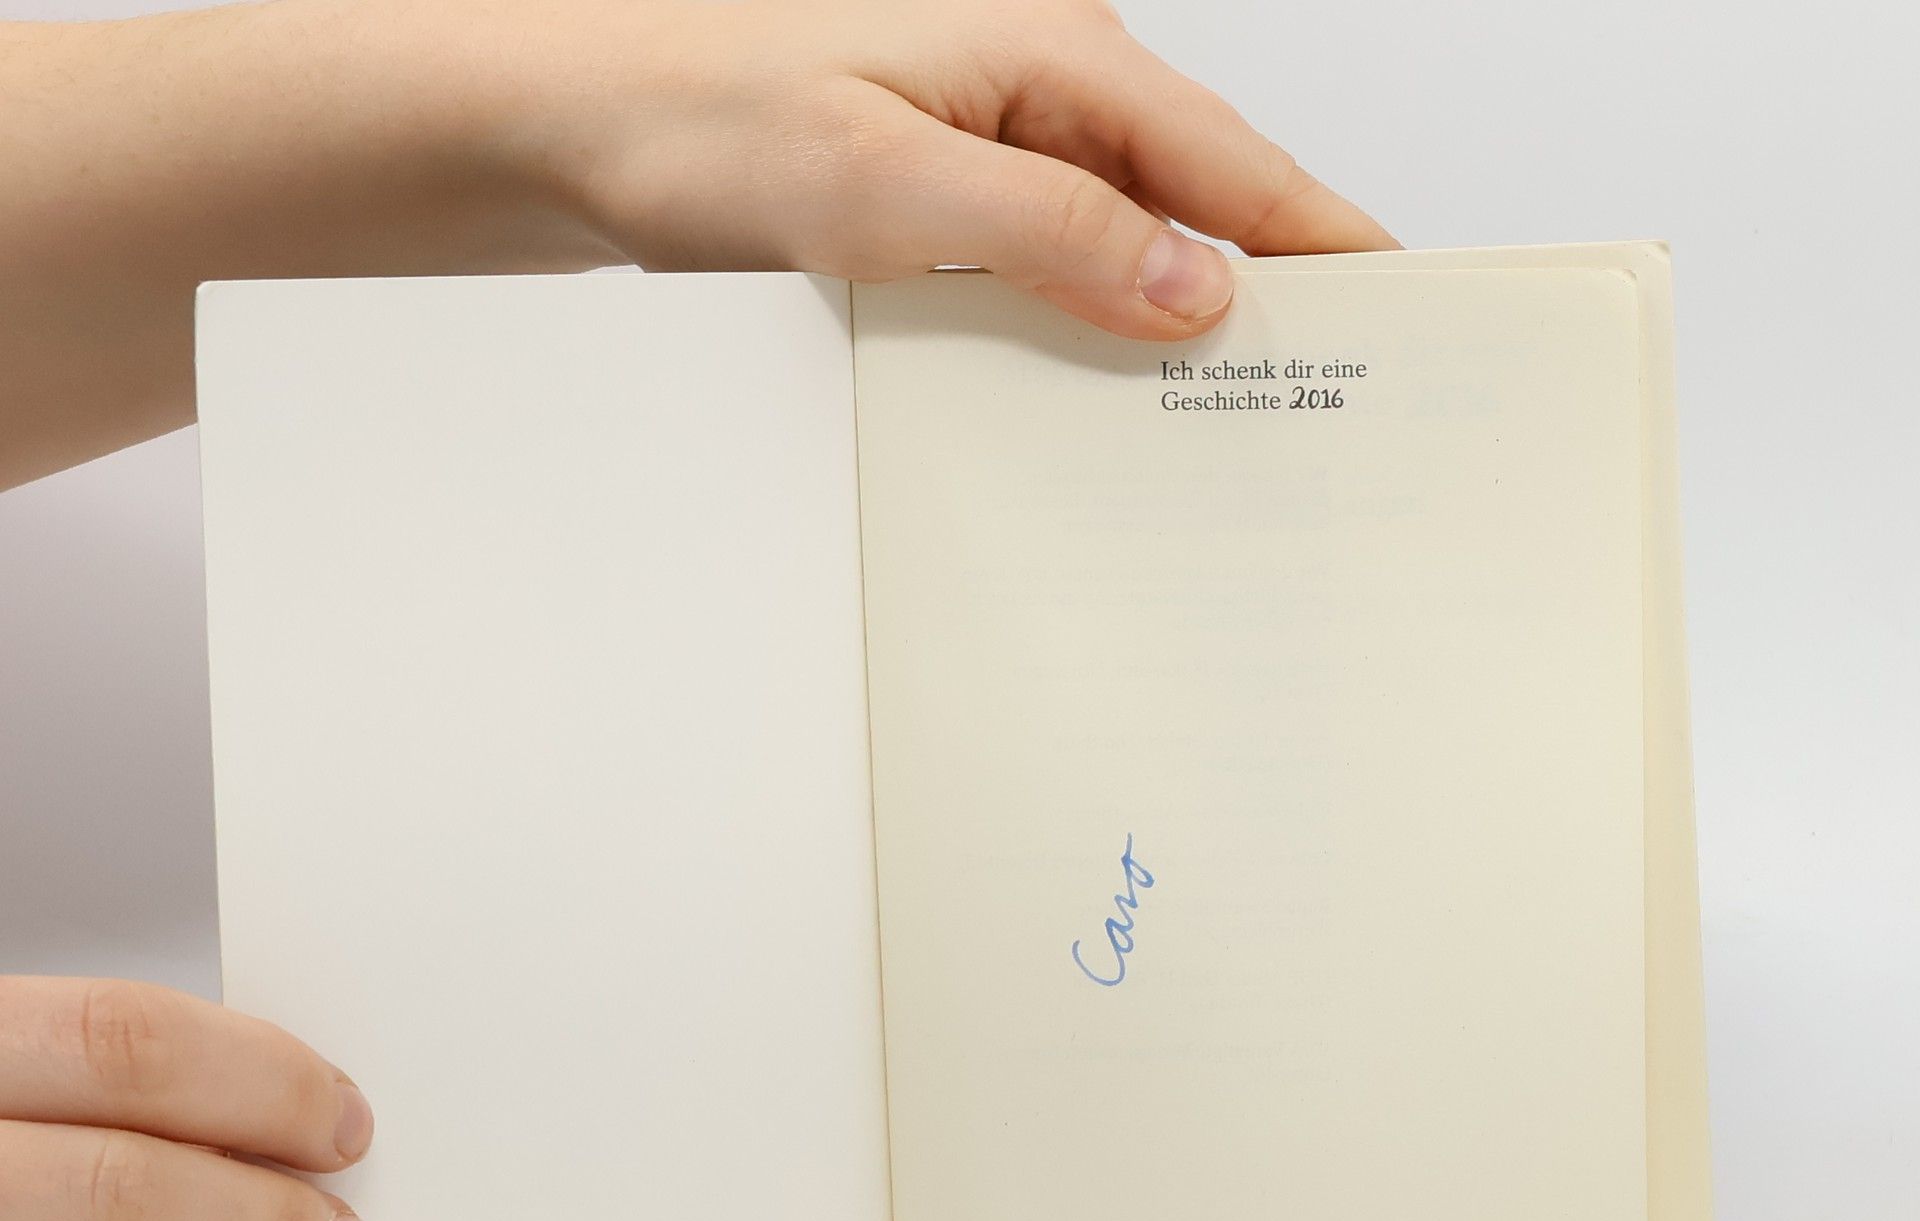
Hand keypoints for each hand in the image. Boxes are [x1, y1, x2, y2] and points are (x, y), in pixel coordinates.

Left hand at [478, 0, 1394, 338]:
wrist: (561, 123)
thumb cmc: (689, 118)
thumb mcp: (881, 185)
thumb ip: (1048, 229)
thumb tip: (1192, 288)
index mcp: (1045, 53)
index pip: (1224, 159)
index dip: (1318, 237)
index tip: (1402, 309)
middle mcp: (1030, 89)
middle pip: (1190, 198)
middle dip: (1263, 292)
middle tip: (1332, 398)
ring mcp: (985, 142)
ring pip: (1121, 239)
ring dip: (1169, 321)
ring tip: (1231, 422)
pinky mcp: (938, 196)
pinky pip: (1048, 264)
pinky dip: (1085, 325)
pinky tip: (1097, 392)